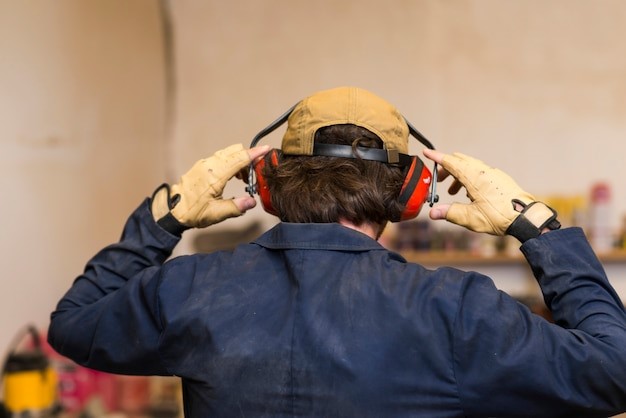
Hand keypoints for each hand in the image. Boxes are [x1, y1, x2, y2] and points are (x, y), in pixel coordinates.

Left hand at [152, 144, 270, 232]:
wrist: (173, 211)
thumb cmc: (192, 212)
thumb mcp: (216, 214)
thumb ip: (236, 207)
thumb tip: (251, 202)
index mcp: (215, 175)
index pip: (239, 158)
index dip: (255, 153)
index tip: (267, 149)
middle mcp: (209, 165)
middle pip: (235, 151)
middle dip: (249, 157)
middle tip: (257, 171)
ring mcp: (204, 164)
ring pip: (228, 153)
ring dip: (240, 160)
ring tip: (245, 178)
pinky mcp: (201, 166)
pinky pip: (220, 158)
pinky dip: (231, 162)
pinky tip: (234, 176)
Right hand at [422, 149, 558, 240]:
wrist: (526, 217)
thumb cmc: (499, 216)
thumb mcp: (470, 217)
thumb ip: (449, 213)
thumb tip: (433, 213)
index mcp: (473, 177)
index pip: (450, 162)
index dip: (436, 157)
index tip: (427, 152)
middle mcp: (483, 171)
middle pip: (459, 161)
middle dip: (446, 168)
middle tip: (438, 180)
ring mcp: (493, 173)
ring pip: (470, 166)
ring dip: (458, 175)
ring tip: (453, 192)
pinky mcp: (500, 179)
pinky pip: (480, 171)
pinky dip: (470, 177)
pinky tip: (471, 193)